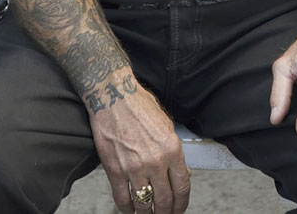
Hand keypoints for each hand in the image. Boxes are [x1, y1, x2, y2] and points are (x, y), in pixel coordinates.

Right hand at [88, 70, 190, 213]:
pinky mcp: (115, 170)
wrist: (113, 95)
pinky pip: (122, 199)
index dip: (182, 204)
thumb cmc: (139, 105)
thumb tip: (181, 172)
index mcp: (172, 148)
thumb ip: (174, 150)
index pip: (182, 187)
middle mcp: (155, 161)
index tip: (179, 209)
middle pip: (164, 201)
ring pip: (144, 204)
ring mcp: (134, 168)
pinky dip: (127, 209)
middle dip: (166, 212)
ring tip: (147, 213)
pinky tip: (130, 209)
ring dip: (147, 213)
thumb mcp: (166, 124)